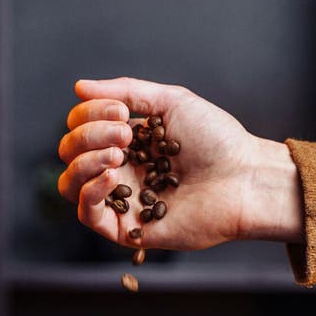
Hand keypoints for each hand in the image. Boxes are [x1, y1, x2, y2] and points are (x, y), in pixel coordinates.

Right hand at [58, 77, 302, 250]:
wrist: (244, 179)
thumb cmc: (217, 141)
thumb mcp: (171, 102)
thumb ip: (125, 91)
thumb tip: (79, 87)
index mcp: (128, 141)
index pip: (82, 127)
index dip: (89, 114)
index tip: (122, 112)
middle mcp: (121, 170)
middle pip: (71, 153)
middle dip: (89, 135)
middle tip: (124, 132)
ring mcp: (122, 200)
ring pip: (70, 184)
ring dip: (84, 161)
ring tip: (117, 152)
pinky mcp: (128, 228)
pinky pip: (88, 214)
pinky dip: (90, 191)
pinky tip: (110, 174)